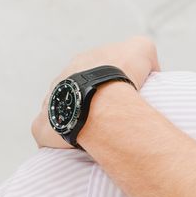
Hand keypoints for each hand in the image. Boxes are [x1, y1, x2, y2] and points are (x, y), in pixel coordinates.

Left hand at [31, 36, 159, 148]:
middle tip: (106, 117)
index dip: (108, 83)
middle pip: (75, 91)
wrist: (102, 101)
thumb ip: (144, 53)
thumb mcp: (142, 50)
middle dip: (88, 101)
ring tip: (92, 134)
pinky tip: (71, 146)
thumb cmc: (121, 75)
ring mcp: (51, 103)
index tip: (120, 96)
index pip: (93, 70)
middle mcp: (61, 79)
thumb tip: (150, 69)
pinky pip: (48, 134)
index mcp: (83, 62)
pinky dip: (57, 139)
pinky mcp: (44, 126)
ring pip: (61, 111)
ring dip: (73, 119)